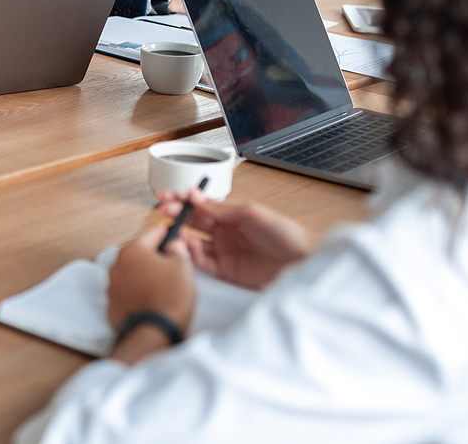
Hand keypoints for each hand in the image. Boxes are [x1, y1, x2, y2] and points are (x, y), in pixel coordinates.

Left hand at [105, 223, 195, 363]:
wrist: (155, 332)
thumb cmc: (170, 297)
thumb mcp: (183, 267)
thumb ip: (177, 250)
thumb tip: (173, 246)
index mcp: (133, 251)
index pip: (152, 234)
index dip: (165, 233)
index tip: (171, 232)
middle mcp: (117, 265)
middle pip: (138, 254)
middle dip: (153, 258)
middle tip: (170, 265)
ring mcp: (111, 286)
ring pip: (131, 274)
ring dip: (143, 276)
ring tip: (161, 287)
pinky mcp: (111, 305)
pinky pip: (126, 293)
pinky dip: (136, 294)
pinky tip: (150, 300)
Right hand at [157, 186, 312, 289]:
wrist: (302, 260)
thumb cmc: (285, 233)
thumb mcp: (251, 213)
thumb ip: (221, 208)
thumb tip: (196, 198)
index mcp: (230, 215)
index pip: (200, 206)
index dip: (183, 200)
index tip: (167, 195)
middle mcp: (224, 233)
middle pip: (193, 222)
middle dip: (177, 214)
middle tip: (165, 210)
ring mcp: (224, 252)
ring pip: (193, 242)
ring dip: (181, 235)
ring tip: (173, 229)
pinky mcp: (225, 271)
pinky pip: (202, 262)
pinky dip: (190, 255)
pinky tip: (186, 246)